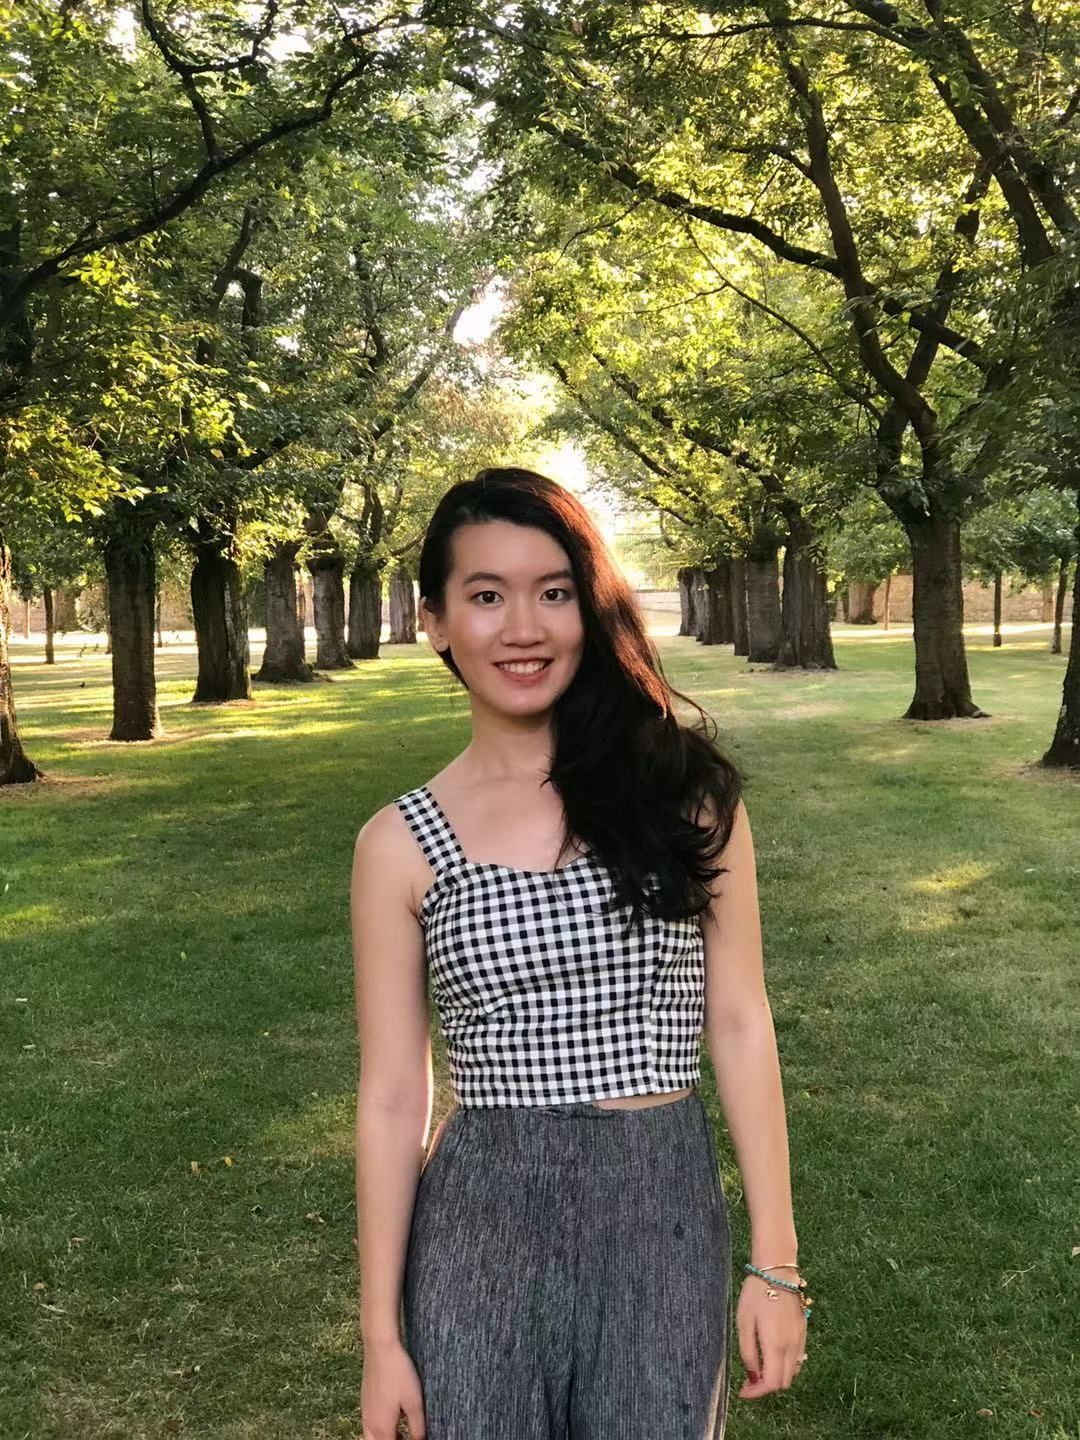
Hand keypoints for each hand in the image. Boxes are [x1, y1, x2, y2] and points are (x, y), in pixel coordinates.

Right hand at [360, 1335, 426, 1438]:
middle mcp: (370, 1424)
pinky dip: (380, 1430)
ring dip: (385, 1439)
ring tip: (402, 1435)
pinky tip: (394, 1419)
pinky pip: (370, 1425)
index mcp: (382, 1428)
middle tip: (404, 1438)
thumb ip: (417, 1427)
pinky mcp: (365, 1401)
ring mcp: (365, 1412)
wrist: (380, 1347)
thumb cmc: (399, 1373)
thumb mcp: (414, 1402)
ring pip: (371, 1437)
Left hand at [735, 1272, 807, 1398]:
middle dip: (766, 1386)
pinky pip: (798, 1359)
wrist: (778, 1271)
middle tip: (749, 1379)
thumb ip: (748, 1352)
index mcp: (776, 1345)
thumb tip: (752, 1375)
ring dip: (777, 1376)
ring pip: (793, 1372)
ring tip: (759, 1367)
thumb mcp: (744, 1322)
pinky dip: (785, 1365)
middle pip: (784, 1382)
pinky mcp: (803, 1332)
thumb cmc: (756, 1294)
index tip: (743, 1392)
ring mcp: (800, 1339)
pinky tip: (771, 1355)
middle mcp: (792, 1347)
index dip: (757, 1393)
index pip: (772, 1383)